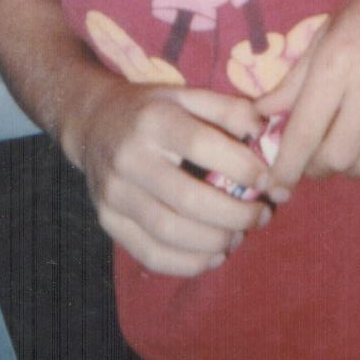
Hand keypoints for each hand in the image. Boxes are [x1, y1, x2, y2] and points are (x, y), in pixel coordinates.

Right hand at [66, 77, 271, 275]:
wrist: (93, 123)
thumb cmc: (152, 111)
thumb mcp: (187, 95)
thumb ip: (229, 110)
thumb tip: (265, 134)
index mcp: (153, 120)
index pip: (201, 145)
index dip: (240, 166)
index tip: (266, 179)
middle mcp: (128, 157)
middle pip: (188, 199)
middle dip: (235, 215)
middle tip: (261, 215)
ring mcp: (114, 193)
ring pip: (170, 233)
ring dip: (215, 242)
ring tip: (240, 235)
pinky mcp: (108, 221)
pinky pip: (151, 254)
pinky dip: (189, 263)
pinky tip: (214, 255)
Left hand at [255, 0, 359, 203]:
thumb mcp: (330, 29)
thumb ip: (297, 77)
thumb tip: (261, 113)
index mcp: (339, 61)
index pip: (304, 131)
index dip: (286, 166)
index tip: (276, 183)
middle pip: (338, 156)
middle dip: (317, 169)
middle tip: (312, 162)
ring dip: (353, 173)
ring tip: (345, 161)